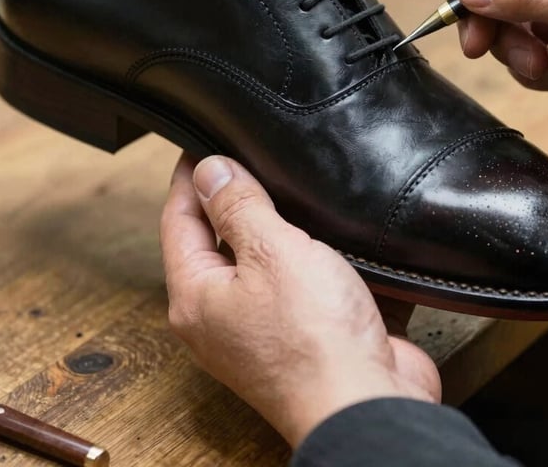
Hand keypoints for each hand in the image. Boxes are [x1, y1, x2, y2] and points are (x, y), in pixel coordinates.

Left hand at [160, 153, 440, 446]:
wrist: (368, 404)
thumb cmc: (315, 337)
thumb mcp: (272, 251)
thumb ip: (238, 206)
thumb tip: (209, 170)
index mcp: (197, 296)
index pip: (179, 219)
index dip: (191, 177)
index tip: (201, 143)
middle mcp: (220, 315)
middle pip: (212, 240)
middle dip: (225, 197)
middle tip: (241, 155)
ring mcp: (259, 327)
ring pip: (255, 259)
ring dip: (267, 224)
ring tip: (277, 182)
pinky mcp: (299, 333)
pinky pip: (291, 280)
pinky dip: (299, 254)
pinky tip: (317, 230)